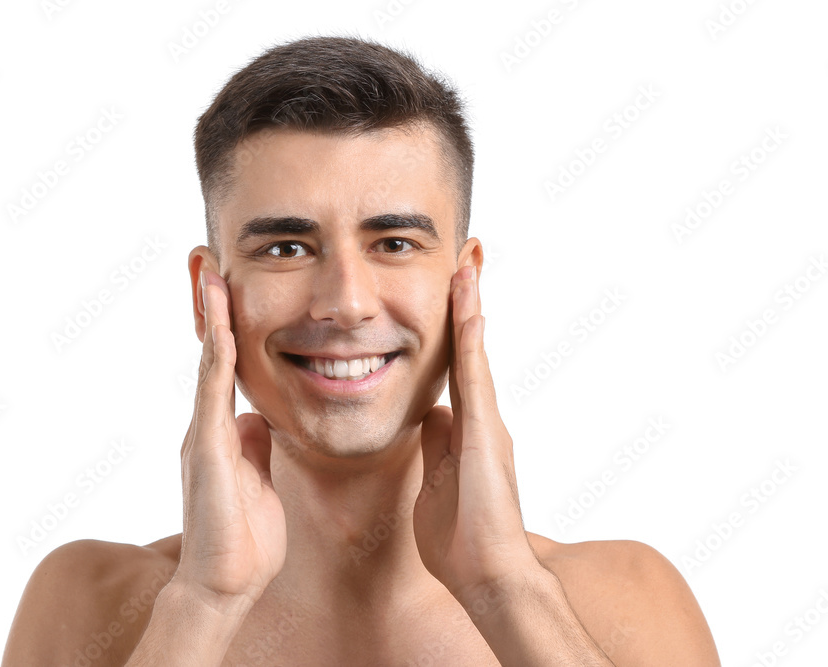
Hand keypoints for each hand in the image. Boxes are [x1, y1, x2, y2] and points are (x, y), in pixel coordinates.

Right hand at [174, 269, 286, 608]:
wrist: (223, 586)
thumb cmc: (244, 542)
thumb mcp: (258, 480)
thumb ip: (254, 446)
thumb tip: (259, 420)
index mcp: (222, 432)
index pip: (225, 368)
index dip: (226, 327)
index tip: (228, 288)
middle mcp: (207, 425)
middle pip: (209, 354)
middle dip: (209, 308)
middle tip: (207, 260)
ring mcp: (203, 434)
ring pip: (207, 362)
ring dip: (209, 316)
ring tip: (208, 270)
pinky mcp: (207, 449)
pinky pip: (213, 391)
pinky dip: (216, 353)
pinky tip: (222, 321)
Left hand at [413, 265, 538, 600]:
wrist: (487, 577)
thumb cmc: (462, 540)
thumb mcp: (436, 482)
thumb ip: (437, 447)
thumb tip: (432, 417)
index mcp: (466, 430)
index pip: (457, 367)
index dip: (454, 329)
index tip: (451, 290)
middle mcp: (482, 418)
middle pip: (470, 348)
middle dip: (467, 302)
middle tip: (467, 257)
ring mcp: (487, 424)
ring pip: (474, 353)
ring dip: (470, 307)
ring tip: (467, 263)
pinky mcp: (485, 434)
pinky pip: (475, 377)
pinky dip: (471, 340)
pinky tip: (469, 307)